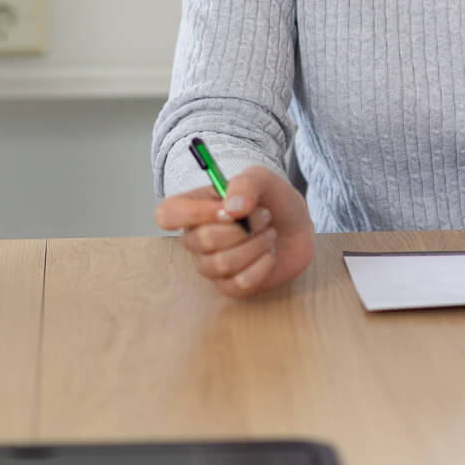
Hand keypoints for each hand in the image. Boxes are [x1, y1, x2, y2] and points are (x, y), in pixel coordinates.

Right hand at [153, 164, 315, 298]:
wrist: (298, 226)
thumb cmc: (273, 201)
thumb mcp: (263, 179)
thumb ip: (246, 184)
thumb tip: (231, 209)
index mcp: (195, 206)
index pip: (167, 214)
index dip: (193, 214)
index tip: (226, 209)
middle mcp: (197, 237)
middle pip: (198, 241)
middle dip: (240, 227)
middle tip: (264, 216)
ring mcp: (213, 265)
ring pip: (220, 264)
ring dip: (254, 246)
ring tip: (269, 234)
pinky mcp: (232, 285)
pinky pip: (238, 284)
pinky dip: (261, 267)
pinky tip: (270, 254)